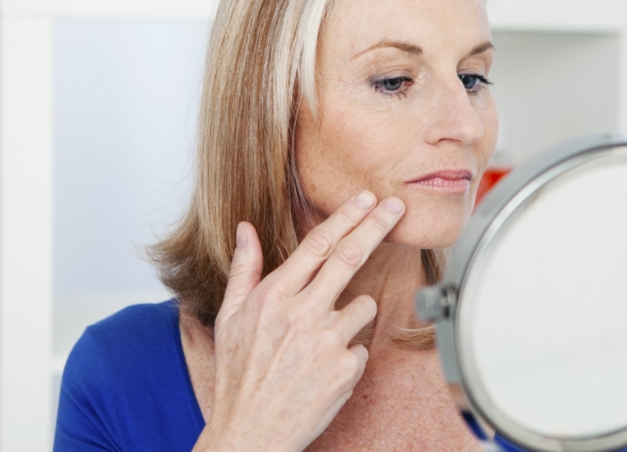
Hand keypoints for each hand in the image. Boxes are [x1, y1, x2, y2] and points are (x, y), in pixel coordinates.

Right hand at [193, 191, 405, 451]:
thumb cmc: (238, 375)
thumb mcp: (229, 317)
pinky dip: (348, 354)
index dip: (346, 217)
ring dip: (352, 314)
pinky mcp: (344, 369)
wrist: (250, 432)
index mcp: (273, 297)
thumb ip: (244, 269)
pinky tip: (322, 370)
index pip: (318, 245)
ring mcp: (325, 341)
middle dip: (377, 226)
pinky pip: (361, 346)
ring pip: (363, 305)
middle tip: (397, 207)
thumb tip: (245, 228)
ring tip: (319, 343)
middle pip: (351, 258)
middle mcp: (301, 313)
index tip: (366, 198)